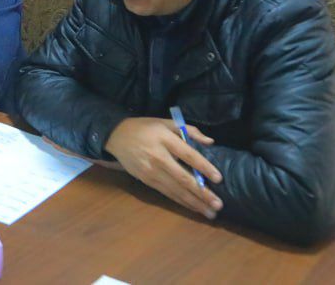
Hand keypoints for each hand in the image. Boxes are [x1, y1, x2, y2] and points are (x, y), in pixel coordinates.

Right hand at [104, 116, 222, 218]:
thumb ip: (189, 130)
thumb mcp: (166, 122)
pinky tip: (193, 208)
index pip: (188, 155)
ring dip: (194, 203)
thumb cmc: (145, 128)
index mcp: (164, 139)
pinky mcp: (146, 180)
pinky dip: (181, 201)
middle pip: (183, 178)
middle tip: (218, 204)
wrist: (116, 136)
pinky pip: (167, 193)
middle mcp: (158, 157)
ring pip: (175, 190)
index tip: (219, 179)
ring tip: (210, 212)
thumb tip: (210, 142)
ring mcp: (151, 171)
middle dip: (202, 193)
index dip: (204, 167)